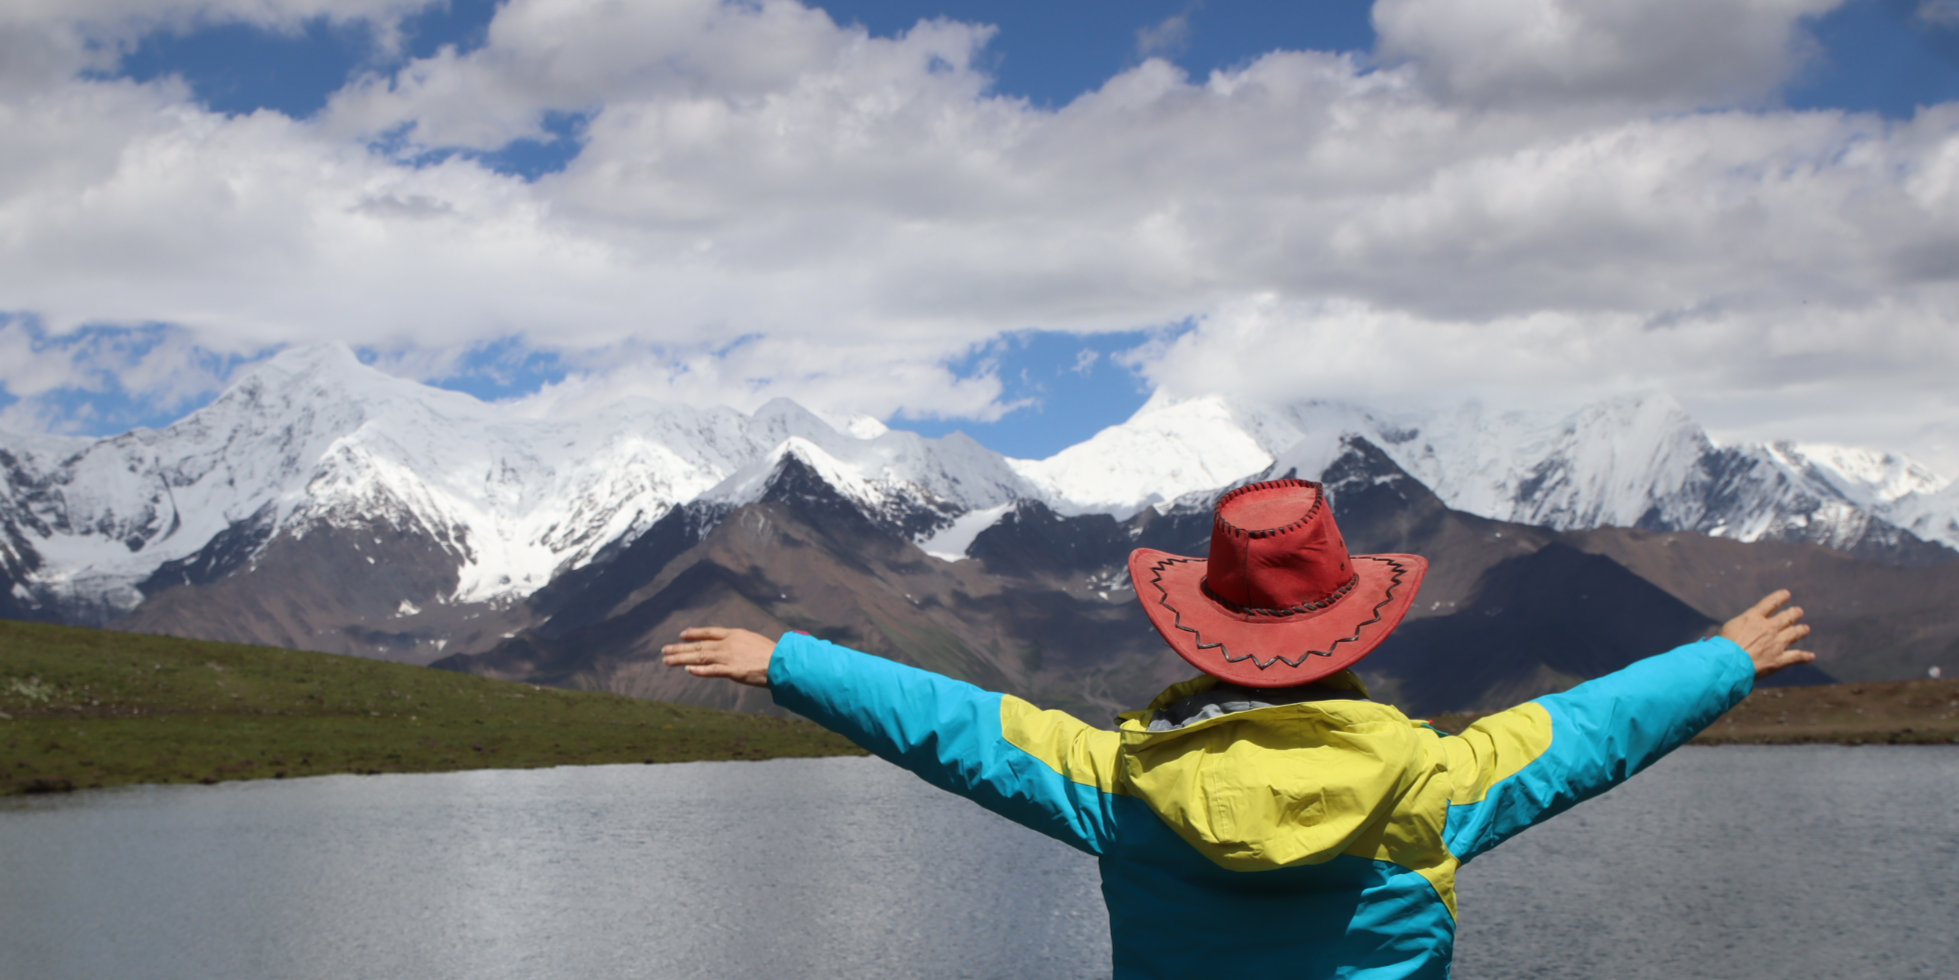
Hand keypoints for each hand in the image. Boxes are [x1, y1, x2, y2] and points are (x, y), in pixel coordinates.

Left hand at [662, 627, 776, 686]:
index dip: (694, 633)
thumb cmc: (771, 653)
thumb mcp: (752, 640)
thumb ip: (737, 643)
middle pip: (699, 645)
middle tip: (664, 650)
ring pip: (700, 657)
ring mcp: (728, 657)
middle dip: (680, 648)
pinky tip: (688, 671)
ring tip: (668, 661)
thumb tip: (728, 646)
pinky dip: (700, 671)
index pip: (709, 632)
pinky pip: (712, 671)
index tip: (681, 635)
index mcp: (733, 634)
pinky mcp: (732, 671)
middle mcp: (728, 644)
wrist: (781, 662)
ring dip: (682, 659)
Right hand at [1718, 590, 1815, 679]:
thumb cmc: (1723, 645)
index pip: (1770, 603)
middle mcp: (1768, 628)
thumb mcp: (1729, 627)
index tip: (1787, 594)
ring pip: (1794, 633)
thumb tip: (1743, 627)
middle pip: (1786, 617)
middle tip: (1799, 611)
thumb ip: (1742, 625)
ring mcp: (1776, 643)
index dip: (1780, 597)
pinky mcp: (1779, 659)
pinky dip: (1805, 657)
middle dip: (1794, 613)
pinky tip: (1811, 656)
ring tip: (1806, 628)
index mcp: (1754, 617)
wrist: (1729, 662)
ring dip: (1801, 630)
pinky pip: (1796, 656)